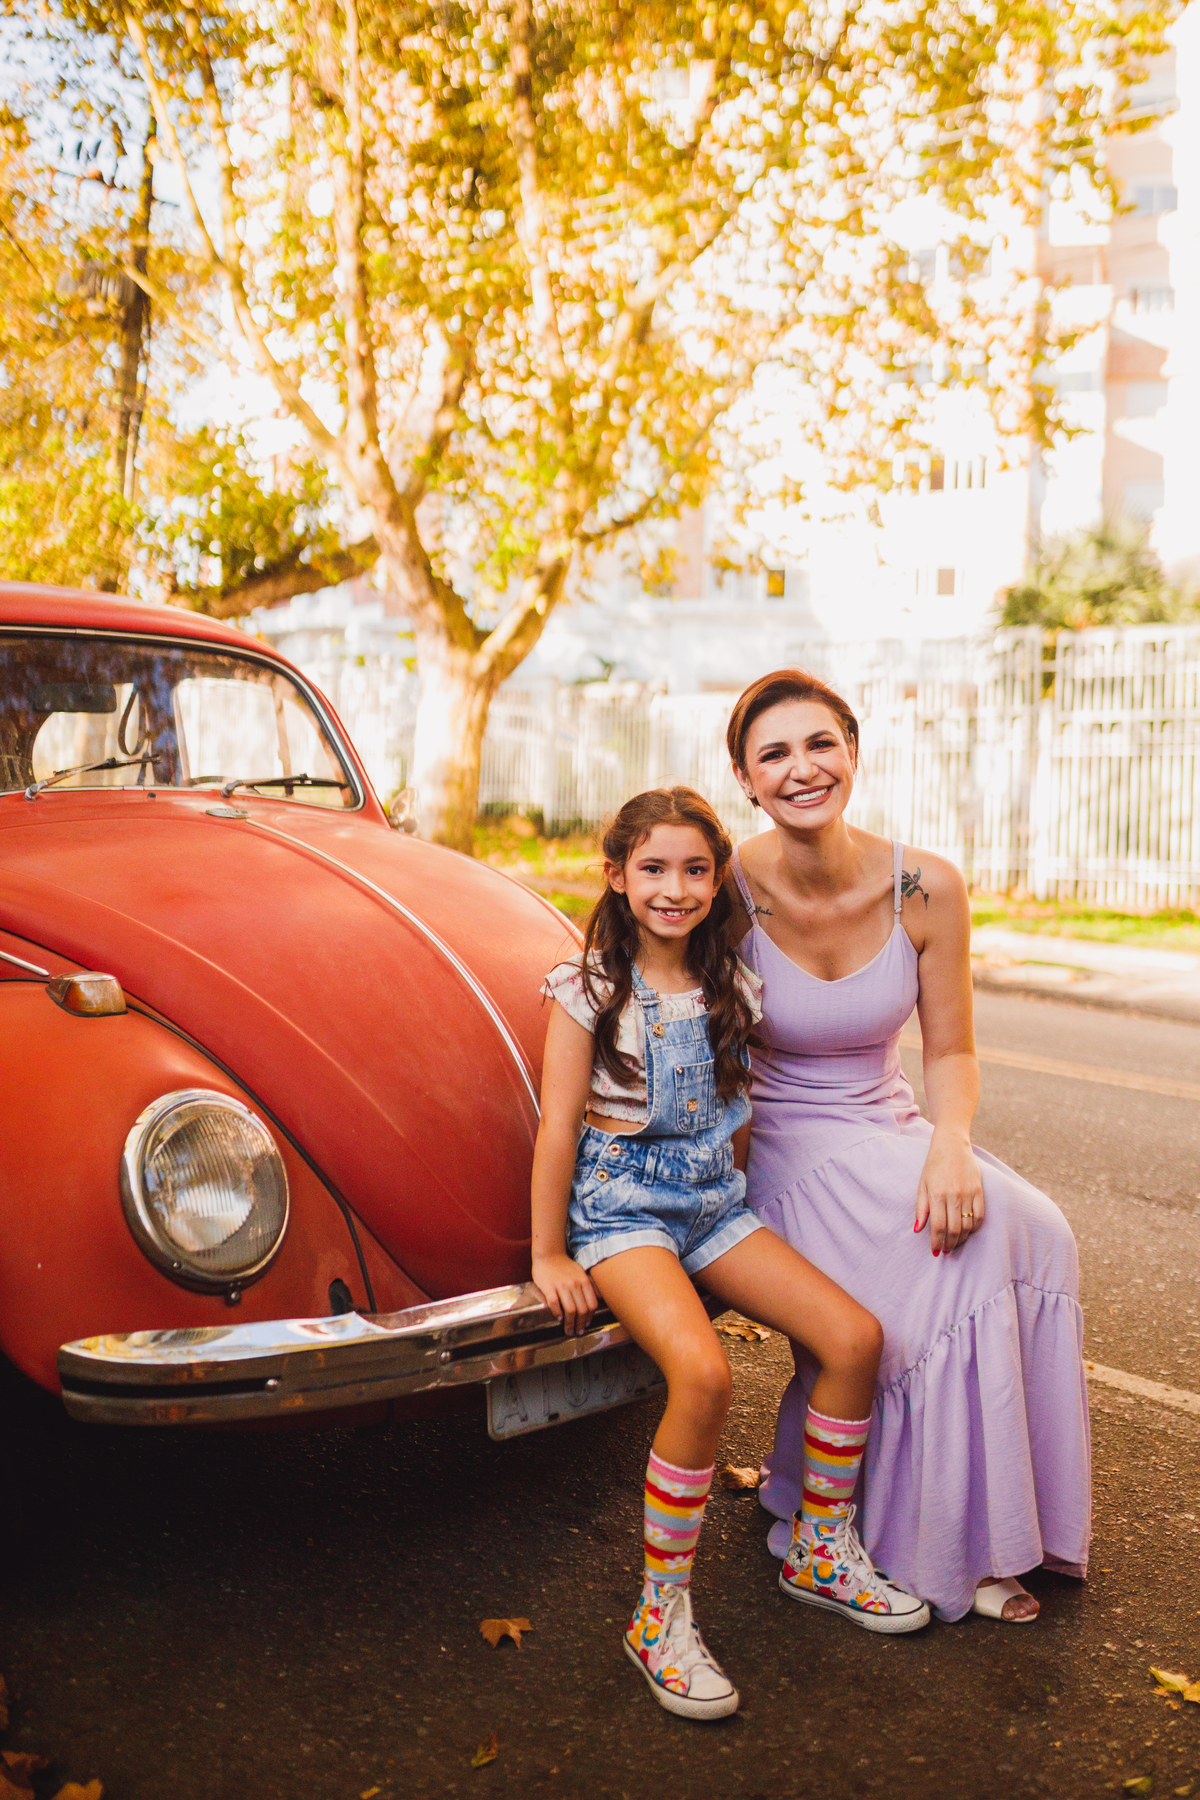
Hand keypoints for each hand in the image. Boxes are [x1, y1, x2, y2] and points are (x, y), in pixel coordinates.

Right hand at [531, 1253, 599, 1336]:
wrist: (549, 1254)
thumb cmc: (565, 1266)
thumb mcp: (581, 1273)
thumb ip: (589, 1285)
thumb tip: (600, 1299)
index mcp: (584, 1281)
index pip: (592, 1305)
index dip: (590, 1317)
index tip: (586, 1324)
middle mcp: (575, 1284)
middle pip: (582, 1310)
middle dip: (580, 1325)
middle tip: (578, 1332)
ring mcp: (561, 1285)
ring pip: (570, 1310)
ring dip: (570, 1324)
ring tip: (568, 1330)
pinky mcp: (548, 1287)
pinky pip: (555, 1304)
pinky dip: (558, 1313)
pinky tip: (559, 1318)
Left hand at [914, 1131, 984, 1255]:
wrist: (952, 1145)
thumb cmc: (933, 1165)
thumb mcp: (922, 1185)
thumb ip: (921, 1209)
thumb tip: (918, 1230)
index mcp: (937, 1195)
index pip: (938, 1227)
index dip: (937, 1242)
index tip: (935, 1252)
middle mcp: (953, 1196)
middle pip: (954, 1230)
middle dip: (949, 1245)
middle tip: (946, 1252)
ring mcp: (968, 1193)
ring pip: (967, 1226)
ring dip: (961, 1239)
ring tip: (955, 1244)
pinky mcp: (979, 1191)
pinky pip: (980, 1216)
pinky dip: (974, 1227)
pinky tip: (967, 1231)